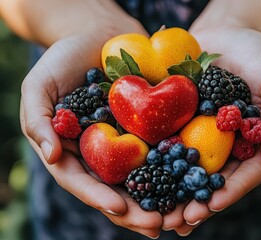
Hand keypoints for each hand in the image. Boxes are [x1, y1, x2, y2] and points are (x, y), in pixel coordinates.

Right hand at [19, 20, 162, 237]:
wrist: (99, 35)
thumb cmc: (63, 58)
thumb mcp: (39, 86)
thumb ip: (37, 120)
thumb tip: (52, 156)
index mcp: (74, 149)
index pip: (83, 182)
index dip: (99, 197)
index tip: (119, 209)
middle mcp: (101, 151)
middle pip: (117, 188)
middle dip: (136, 211)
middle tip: (158, 226)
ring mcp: (126, 140)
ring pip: (143, 177)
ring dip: (161, 199)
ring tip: (179, 216)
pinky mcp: (148, 127)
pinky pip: (162, 150)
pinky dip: (175, 170)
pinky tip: (190, 183)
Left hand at [162, 25, 260, 234]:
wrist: (224, 35)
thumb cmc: (257, 55)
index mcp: (249, 142)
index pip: (242, 175)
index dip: (227, 193)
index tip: (208, 208)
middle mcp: (223, 144)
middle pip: (210, 180)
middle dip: (193, 203)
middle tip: (175, 223)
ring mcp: (199, 134)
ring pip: (186, 170)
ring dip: (171, 193)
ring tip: (155, 214)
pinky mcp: (178, 121)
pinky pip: (167, 144)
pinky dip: (156, 164)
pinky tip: (142, 178)